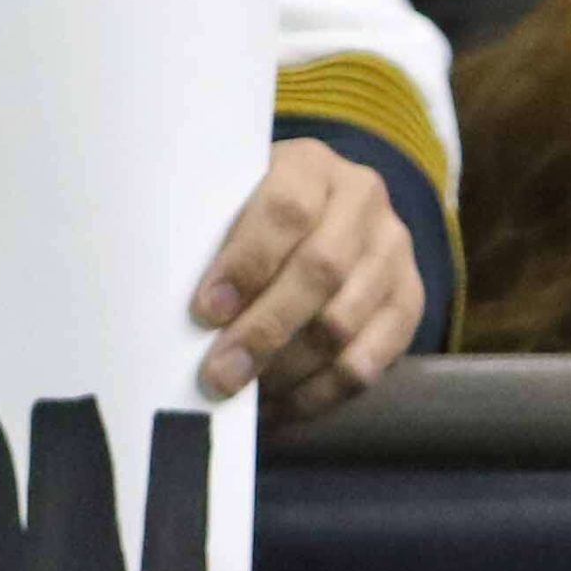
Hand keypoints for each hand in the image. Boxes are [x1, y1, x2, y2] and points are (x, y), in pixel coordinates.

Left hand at [192, 138, 425, 419]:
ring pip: (346, 322)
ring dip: (288, 368)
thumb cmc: (244, 214)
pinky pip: (371, 361)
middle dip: (264, 331)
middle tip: (219, 375)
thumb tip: (160, 304)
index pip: (285, 211)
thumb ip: (203, 236)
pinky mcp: (410, 299)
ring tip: (242, 393)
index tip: (205, 311)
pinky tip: (279, 405)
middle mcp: (363, 199)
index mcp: (309, 165)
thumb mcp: (223, 202)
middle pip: (321, 272)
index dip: (246, 264)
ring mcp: (394, 250)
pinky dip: (321, 392)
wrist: (316, 209)